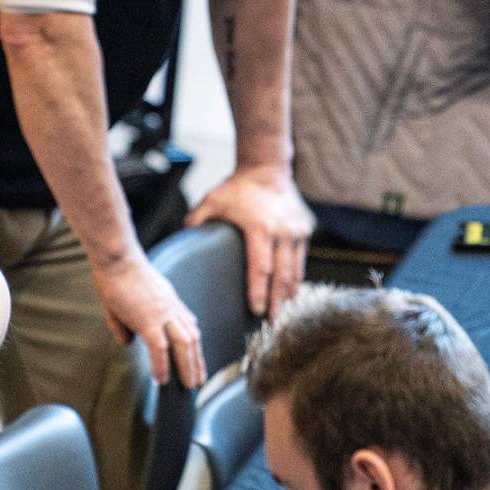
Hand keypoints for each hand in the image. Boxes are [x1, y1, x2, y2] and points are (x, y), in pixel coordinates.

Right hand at [94, 258, 205, 387]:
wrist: (116, 257)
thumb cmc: (116, 271)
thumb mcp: (123, 299)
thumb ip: (124, 324)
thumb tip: (126, 343)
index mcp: (168, 299)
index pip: (187, 323)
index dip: (193, 342)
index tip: (196, 356)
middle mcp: (171, 306)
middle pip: (192, 337)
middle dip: (197, 361)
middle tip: (199, 379)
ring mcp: (162, 314)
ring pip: (184, 345)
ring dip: (188, 366)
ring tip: (189, 384)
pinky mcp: (148, 320)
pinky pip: (160, 349)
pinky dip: (162, 365)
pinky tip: (161, 379)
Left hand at [186, 167, 313, 318]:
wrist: (268, 168)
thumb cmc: (238, 186)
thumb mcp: (214, 199)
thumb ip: (198, 217)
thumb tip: (184, 232)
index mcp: (260, 229)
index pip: (260, 268)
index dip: (259, 292)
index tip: (257, 310)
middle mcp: (282, 232)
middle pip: (282, 276)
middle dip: (277, 301)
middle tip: (272, 322)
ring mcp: (296, 232)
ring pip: (295, 271)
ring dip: (289, 293)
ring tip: (283, 311)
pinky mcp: (305, 230)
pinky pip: (301, 260)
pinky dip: (296, 277)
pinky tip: (290, 291)